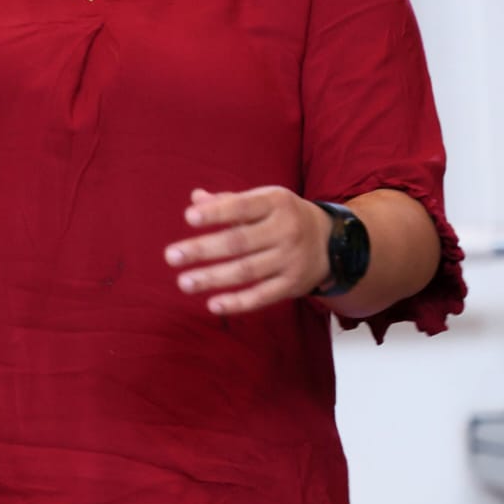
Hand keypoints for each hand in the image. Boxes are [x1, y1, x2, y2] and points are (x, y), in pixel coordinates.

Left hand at [164, 186, 331, 314]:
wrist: (332, 242)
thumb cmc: (283, 217)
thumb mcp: (264, 201)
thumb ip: (229, 201)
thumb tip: (196, 199)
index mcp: (276, 203)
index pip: (242, 206)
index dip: (216, 213)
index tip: (188, 218)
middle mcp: (285, 230)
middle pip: (239, 242)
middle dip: (203, 250)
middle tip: (171, 256)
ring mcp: (290, 259)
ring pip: (247, 271)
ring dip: (213, 278)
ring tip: (184, 282)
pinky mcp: (292, 285)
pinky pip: (262, 296)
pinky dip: (238, 303)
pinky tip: (212, 305)